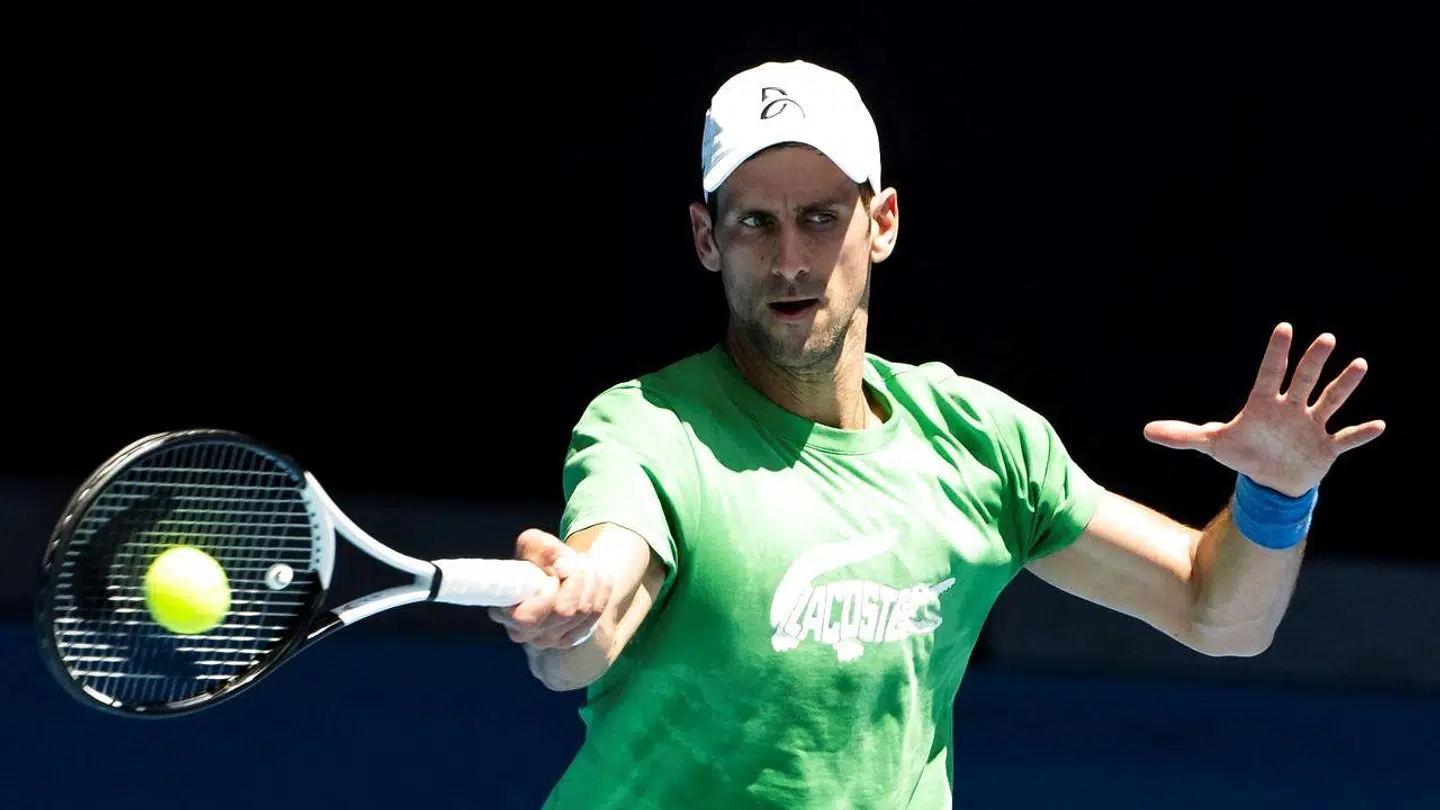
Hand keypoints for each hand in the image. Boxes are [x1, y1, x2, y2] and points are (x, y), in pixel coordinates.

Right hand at [487, 528, 611, 649]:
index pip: (527, 617)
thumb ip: (540, 547)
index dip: (547, 595)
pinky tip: (595, 578)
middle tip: (572, 561)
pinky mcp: (570, 639)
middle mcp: (524, 632)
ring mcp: (548, 639)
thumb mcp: (533, 544)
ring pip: (583, 611)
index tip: (552, 575)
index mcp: (504, 611)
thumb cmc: (538, 559)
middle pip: (564, 611)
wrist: (557, 574)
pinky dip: (600, 590)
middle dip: (576, 578)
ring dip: (590, 580)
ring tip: (584, 564)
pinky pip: (596, 613)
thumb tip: (559, 562)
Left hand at [1143, 322, 1385, 496]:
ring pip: (1330, 401)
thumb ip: (1184, 436)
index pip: (1270, 373)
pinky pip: (1346, 438)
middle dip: (1313, 362)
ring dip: (1344, 385)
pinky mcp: (1326, 448)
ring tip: (1360, 364)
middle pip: (1303, 380)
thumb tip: (1146, 431)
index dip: (1277, 353)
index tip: (1284, 328)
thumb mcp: (1213, 445)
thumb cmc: (1244, 453)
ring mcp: (1311, 426)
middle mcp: (1291, 409)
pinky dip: (1361, 433)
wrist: (1269, 480)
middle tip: (1325, 338)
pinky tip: (1379, 425)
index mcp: (1264, 404)